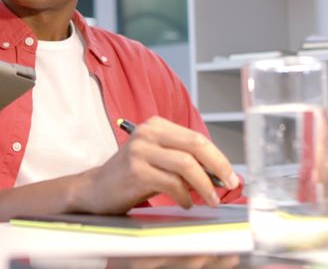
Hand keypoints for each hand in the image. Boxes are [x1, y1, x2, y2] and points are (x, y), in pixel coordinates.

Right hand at [76, 116, 238, 213]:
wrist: (96, 189)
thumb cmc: (132, 176)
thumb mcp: (159, 160)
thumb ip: (185, 161)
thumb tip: (220, 173)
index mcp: (156, 125)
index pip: (196, 138)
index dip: (218, 157)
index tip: (230, 175)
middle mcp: (147, 133)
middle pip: (195, 145)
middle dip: (218, 167)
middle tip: (230, 184)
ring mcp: (140, 151)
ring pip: (186, 165)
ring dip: (204, 186)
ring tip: (210, 199)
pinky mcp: (135, 170)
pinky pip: (171, 183)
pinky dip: (184, 196)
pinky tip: (185, 203)